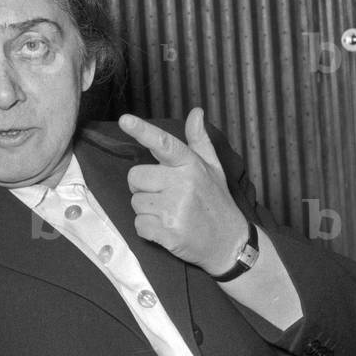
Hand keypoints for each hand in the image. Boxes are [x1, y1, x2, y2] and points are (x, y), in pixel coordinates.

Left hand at [118, 107, 248, 274]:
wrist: (230, 244)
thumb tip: (196, 112)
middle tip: (165, 196)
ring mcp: (175, 209)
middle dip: (144, 186)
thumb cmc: (217, 203)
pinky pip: (139, 225)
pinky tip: (167, 229)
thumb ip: (199, 140)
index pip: (163, 144)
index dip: (142, 131)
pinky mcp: (168, 232)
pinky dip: (148, 229)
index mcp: (190, 165)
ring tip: (171, 213)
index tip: (125, 120)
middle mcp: (182, 184)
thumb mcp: (213, 168)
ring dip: (147, 209)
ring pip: (135, 202)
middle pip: (135, 176)